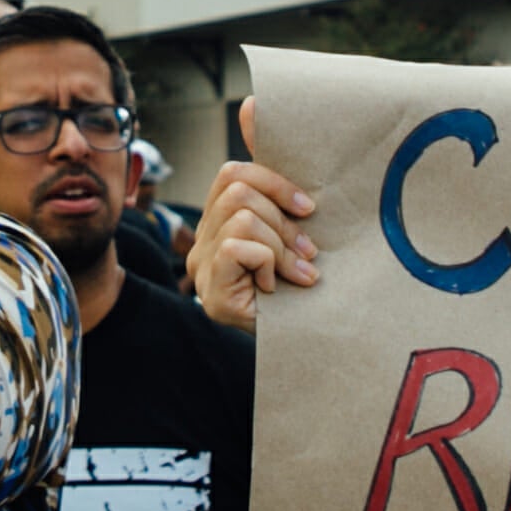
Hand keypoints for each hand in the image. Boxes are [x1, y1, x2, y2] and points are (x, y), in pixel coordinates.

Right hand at [188, 160, 318, 333]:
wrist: (297, 343)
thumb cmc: (296, 290)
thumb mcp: (290, 239)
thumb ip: (282, 209)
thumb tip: (283, 167)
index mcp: (219, 223)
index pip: (231, 173)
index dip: (273, 181)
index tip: (308, 208)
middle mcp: (202, 242)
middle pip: (237, 191)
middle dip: (282, 218)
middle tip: (308, 251)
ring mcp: (201, 266)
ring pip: (241, 219)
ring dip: (280, 244)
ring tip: (300, 271)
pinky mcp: (209, 290)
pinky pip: (236, 248)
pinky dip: (267, 262)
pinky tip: (274, 286)